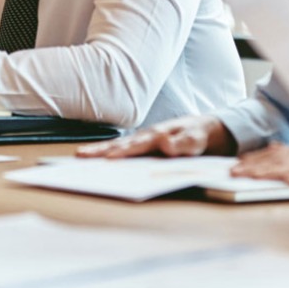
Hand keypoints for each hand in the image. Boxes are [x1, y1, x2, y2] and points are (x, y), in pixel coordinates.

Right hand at [75, 115, 234, 157]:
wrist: (207, 129)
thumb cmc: (200, 134)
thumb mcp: (197, 138)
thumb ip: (184, 142)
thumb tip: (166, 144)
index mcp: (159, 134)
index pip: (138, 145)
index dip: (124, 152)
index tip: (109, 158)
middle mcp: (147, 136)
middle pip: (121, 144)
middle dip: (101, 150)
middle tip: (81, 156)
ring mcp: (144, 141)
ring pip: (119, 146)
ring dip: (100, 151)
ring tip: (81, 156)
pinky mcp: (144, 146)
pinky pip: (124, 150)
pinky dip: (109, 152)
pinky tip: (97, 158)